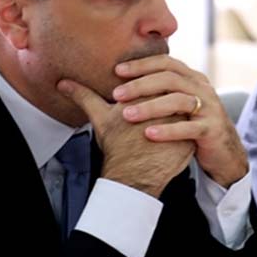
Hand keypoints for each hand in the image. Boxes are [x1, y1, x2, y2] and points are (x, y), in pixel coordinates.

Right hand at [58, 78, 193, 197]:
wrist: (132, 178)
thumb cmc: (116, 147)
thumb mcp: (100, 118)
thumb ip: (84, 96)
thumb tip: (63, 84)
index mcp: (147, 98)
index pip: (158, 79)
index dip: (153, 82)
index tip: (148, 90)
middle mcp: (166, 109)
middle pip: (175, 91)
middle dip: (170, 94)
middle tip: (163, 104)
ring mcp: (180, 125)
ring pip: (187, 108)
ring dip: (182, 109)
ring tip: (174, 117)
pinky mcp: (190, 140)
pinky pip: (193, 128)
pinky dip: (189, 127)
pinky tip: (182, 131)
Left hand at [111, 54, 247, 187]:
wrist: (224, 153)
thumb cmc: (192, 127)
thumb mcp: (177, 106)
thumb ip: (158, 93)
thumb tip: (119, 85)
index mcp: (192, 79)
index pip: (166, 63)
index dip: (141, 64)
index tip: (117, 71)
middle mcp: (202, 89)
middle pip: (169, 78)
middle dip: (140, 85)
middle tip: (116, 94)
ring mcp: (210, 108)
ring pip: (178, 101)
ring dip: (150, 107)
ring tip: (127, 115)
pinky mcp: (213, 130)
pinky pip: (189, 128)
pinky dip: (168, 130)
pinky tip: (148, 134)